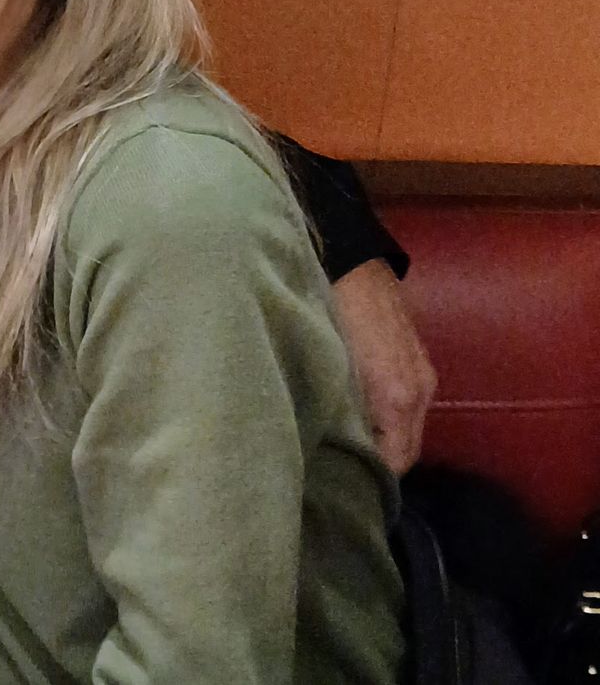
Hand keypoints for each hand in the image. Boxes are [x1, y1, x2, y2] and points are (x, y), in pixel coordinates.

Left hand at [328, 259, 435, 474]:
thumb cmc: (330, 313)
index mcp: (397, 397)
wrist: (351, 263)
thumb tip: (333, 447)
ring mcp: (423, 376)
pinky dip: (390, 419)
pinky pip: (409, 406)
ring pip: (408, 428)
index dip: (372, 478)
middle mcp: (419, 391)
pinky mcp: (418, 363)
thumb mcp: (327, 368)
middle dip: (380, 464)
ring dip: (385, 441)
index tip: (344, 487)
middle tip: (344, 473)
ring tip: (349, 448)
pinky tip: (362, 417)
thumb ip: (337, 410)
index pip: (396, 461)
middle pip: (407, 449)